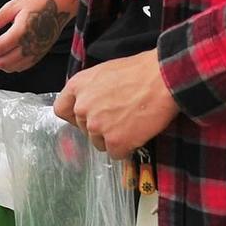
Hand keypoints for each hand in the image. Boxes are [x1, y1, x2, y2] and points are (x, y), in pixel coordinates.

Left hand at [0, 0, 77, 73]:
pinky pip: (21, 67)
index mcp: (21, 32)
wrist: (60, 6)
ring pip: (11, 68)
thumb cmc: (39, 3)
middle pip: (3, 62)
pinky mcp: (39, 55)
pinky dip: (9, 65)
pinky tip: (4, 55)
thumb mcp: (14, 5)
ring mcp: (35, 53)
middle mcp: (30, 46)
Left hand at [53, 50, 178, 158]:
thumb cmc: (139, 71)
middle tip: (120, 118)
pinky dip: (127, 148)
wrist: (163, 78)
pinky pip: (116, 154)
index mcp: (77, 86)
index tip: (87, 118)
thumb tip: (91, 104)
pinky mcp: (115, 141)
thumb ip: (91, 89)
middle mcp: (82, 107)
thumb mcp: (104, 72)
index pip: (62, 110)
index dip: (75, 116)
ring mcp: (97, 126)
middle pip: (84, 129)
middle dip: (100, 127)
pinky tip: (138, 134)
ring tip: (131, 124)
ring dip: (113, 139)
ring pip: (99, 143)